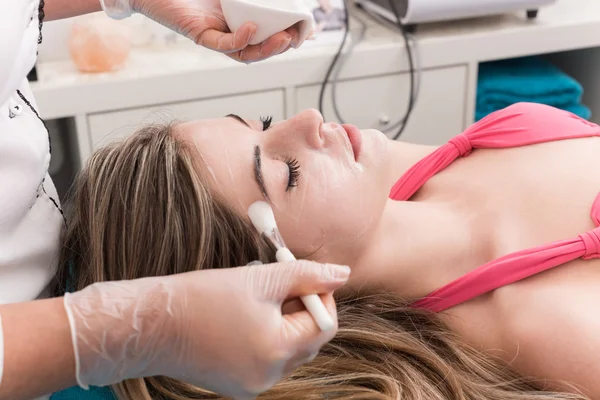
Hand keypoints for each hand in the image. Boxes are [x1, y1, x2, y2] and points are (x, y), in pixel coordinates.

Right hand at [64, 261, 349, 398]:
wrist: (151, 324)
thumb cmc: (201, 297)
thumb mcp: (260, 278)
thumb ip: (306, 275)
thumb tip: (342, 274)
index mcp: (278, 350)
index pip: (324, 325)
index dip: (320, 296)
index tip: (303, 276)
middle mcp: (269, 376)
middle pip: (307, 340)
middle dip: (299, 308)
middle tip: (279, 282)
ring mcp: (251, 384)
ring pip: (287, 349)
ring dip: (282, 320)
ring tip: (257, 296)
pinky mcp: (236, 384)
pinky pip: (266, 359)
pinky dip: (264, 336)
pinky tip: (242, 315)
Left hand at [101, 0, 301, 62]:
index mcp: (239, 20)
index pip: (268, 33)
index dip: (289, 34)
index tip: (308, 30)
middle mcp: (230, 31)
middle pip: (261, 47)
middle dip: (283, 45)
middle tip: (298, 38)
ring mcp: (216, 35)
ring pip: (246, 52)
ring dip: (267, 48)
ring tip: (283, 39)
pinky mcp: (200, 35)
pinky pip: (224, 44)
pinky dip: (239, 39)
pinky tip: (250, 28)